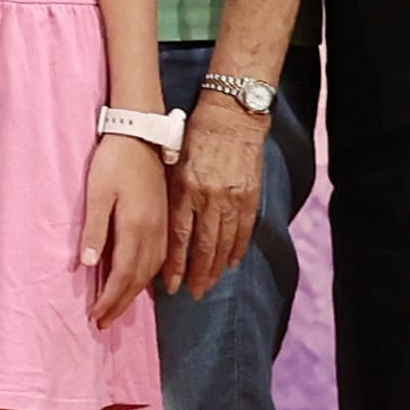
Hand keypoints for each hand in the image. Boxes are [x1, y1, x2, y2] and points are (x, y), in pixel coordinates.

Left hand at [80, 132, 169, 326]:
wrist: (140, 136)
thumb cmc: (113, 162)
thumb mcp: (97, 193)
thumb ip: (95, 230)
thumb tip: (89, 265)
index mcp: (135, 227)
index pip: (123, 275)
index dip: (110, 299)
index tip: (95, 316)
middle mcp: (153, 233)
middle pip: (139, 279)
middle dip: (120, 303)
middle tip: (103, 323)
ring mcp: (162, 227)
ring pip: (150, 271)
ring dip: (133, 293)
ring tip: (117, 309)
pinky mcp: (164, 220)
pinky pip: (159, 259)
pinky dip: (147, 277)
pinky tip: (140, 282)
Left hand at [164, 92, 264, 298]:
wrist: (231, 115)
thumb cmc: (194, 135)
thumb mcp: (171, 162)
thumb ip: (168, 194)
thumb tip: (158, 225)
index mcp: (185, 189)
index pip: (178, 238)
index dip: (174, 266)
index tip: (169, 286)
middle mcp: (210, 198)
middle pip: (203, 247)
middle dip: (197, 275)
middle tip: (192, 294)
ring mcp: (234, 198)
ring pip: (225, 243)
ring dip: (216, 268)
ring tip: (208, 286)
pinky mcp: (251, 195)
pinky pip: (244, 230)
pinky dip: (238, 250)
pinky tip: (231, 264)